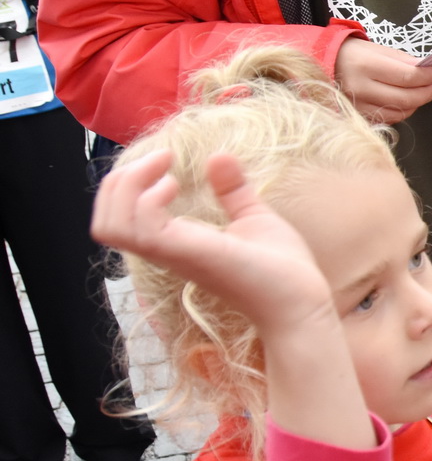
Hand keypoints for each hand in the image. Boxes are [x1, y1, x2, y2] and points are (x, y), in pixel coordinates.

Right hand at [91, 149, 333, 335]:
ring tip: (167, 175)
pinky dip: (146, 200)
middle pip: (102, 221)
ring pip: (110, 226)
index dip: (127, 183)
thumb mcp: (253, 218)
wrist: (301, 303)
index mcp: (176, 243)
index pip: (118, 218)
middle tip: (160, 162)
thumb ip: (233, 191)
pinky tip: (174, 187)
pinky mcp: (190, 254)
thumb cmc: (282, 271)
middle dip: (118, 181)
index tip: (164, 160)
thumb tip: (220, 156)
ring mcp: (175, 253)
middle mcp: (166, 250)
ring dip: (128, 188)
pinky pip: (141, 229)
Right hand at [334, 38, 431, 124]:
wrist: (320, 65)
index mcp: (365, 65)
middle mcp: (360, 88)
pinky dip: (401, 111)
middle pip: (406, 98)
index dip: (427, 76)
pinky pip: (388, 119)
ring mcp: (358, 106)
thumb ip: (402, 60)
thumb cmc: (348, 54)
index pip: (407, 76)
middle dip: (427, 92)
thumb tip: (426, 70)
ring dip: (416, 104)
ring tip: (421, 92)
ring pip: (400, 113)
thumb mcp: (375, 49)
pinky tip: (404, 101)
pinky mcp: (359, 117)